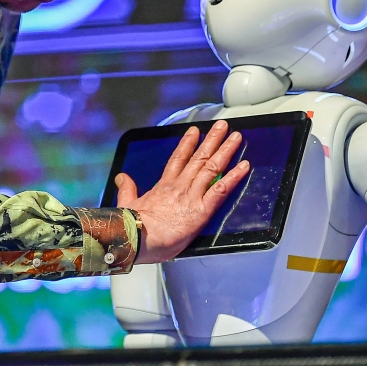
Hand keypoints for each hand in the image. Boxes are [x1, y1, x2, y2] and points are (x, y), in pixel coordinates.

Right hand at [117, 120, 249, 264]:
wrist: (136, 239)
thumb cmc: (133, 228)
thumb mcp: (128, 204)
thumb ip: (127, 189)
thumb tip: (122, 177)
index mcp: (163, 187)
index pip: (178, 159)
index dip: (188, 144)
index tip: (195, 132)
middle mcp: (180, 187)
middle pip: (199, 158)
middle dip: (212, 140)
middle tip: (222, 127)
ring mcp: (192, 196)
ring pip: (212, 167)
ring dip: (226, 151)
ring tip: (236, 138)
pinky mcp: (201, 210)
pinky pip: (221, 189)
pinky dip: (234, 177)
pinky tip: (244, 166)